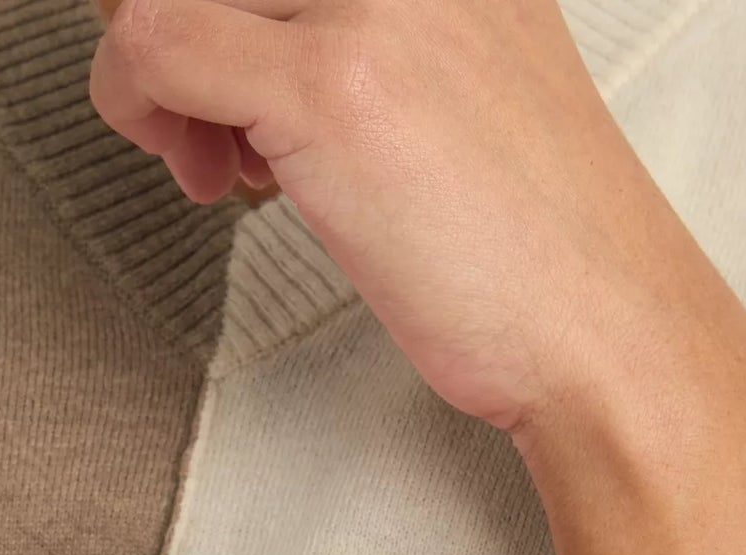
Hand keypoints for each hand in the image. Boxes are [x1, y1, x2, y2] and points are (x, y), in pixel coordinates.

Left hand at [89, 0, 654, 431]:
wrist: (604, 330)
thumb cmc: (531, 242)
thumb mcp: (454, 80)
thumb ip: (362, 33)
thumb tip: (226, 31)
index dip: (216, 9)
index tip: (225, 78)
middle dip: (170, 30)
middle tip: (205, 122)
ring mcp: (373, 3)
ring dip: (155, 74)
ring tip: (218, 165)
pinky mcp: (335, 86)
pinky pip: (154, 44)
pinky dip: (142, 107)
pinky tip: (210, 177)